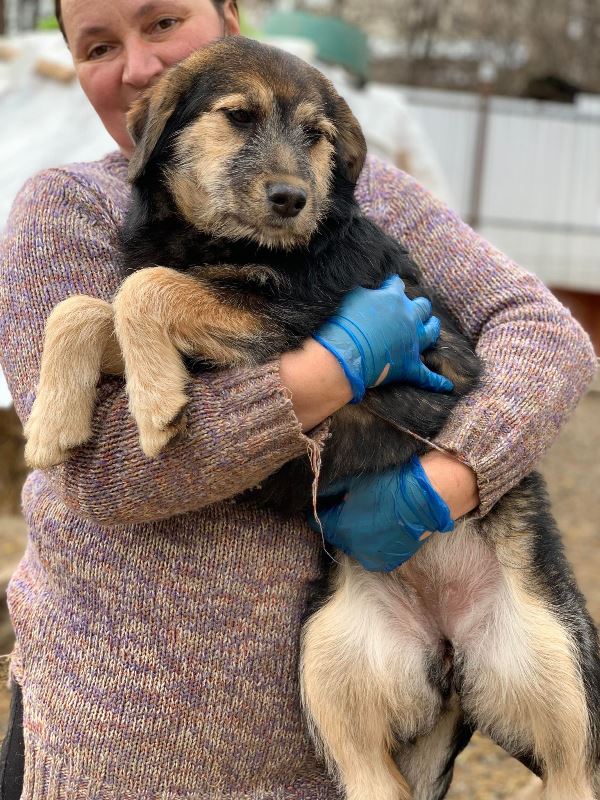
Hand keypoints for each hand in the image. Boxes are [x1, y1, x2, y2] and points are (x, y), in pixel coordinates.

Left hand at [308, 457, 453, 571]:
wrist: (426, 498)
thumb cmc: (390, 485)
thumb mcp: (355, 481)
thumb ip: (333, 491)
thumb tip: (322, 495)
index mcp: (340, 526)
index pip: (317, 522)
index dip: (321, 510)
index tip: (326, 503)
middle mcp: (352, 546)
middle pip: (335, 534)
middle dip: (338, 521)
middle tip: (349, 505)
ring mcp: (371, 556)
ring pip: (353, 544)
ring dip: (355, 532)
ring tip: (368, 516)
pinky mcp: (388, 561)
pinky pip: (371, 552)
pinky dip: (372, 542)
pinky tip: (382, 527)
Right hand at [313, 275, 452, 402]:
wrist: (345, 352)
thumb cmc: (342, 322)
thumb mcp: (352, 295)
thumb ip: (364, 288)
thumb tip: (367, 284)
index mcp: (393, 298)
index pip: (397, 285)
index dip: (393, 286)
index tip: (390, 286)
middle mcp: (408, 318)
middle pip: (421, 307)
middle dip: (419, 306)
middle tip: (417, 307)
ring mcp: (412, 342)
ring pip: (431, 332)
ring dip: (433, 327)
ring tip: (433, 325)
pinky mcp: (409, 366)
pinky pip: (427, 376)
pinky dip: (437, 382)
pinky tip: (448, 386)